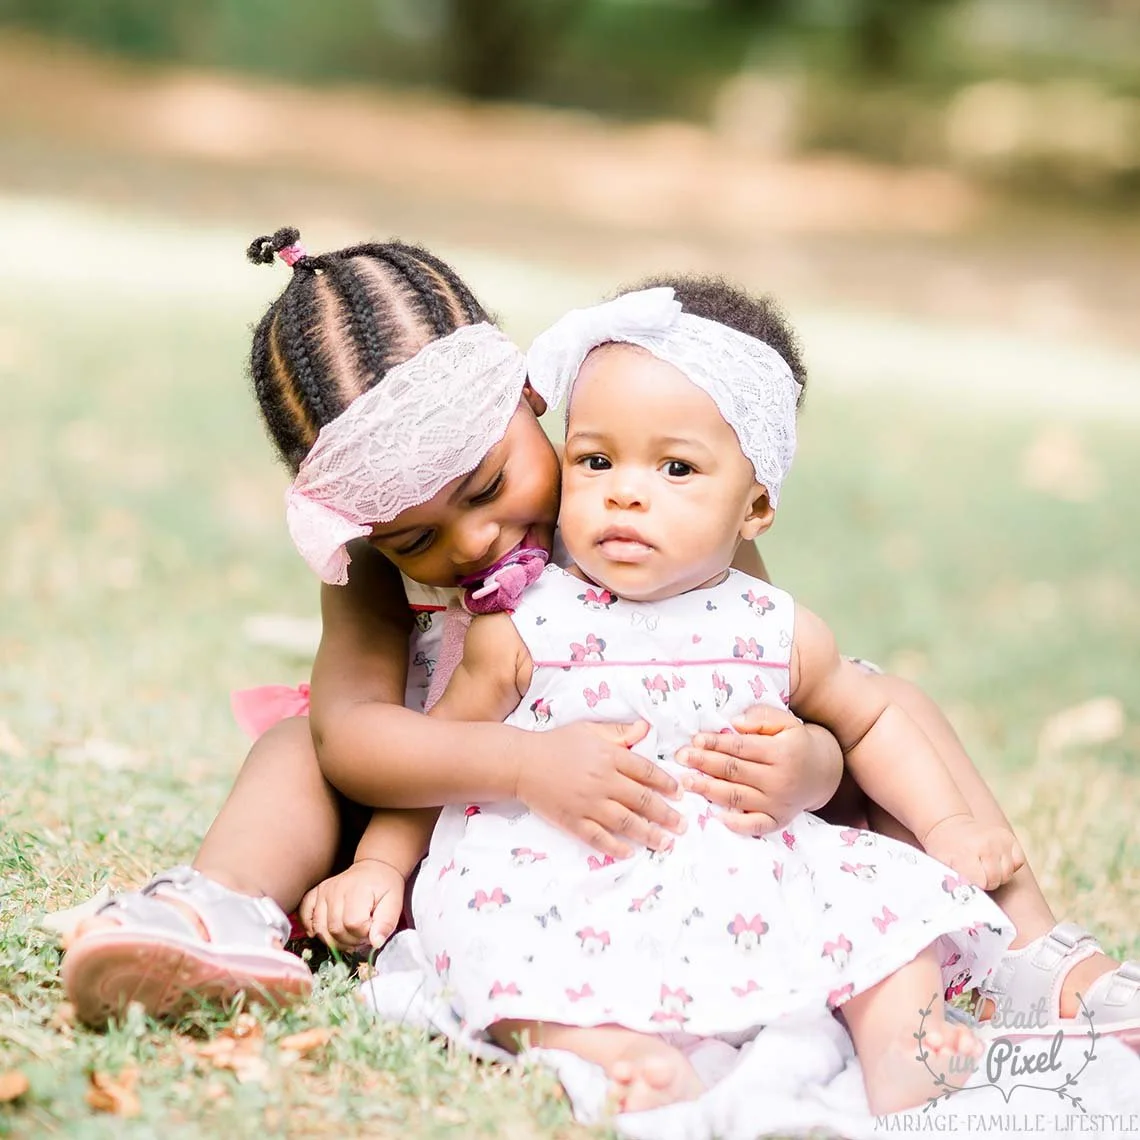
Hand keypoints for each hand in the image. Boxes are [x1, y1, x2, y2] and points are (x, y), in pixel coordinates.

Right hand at [298, 859, 405, 952]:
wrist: (375, 869)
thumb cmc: (385, 887)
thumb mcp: (394, 903)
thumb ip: (386, 923)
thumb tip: (376, 943)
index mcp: (357, 891)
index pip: (354, 924)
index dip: (364, 934)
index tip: (373, 930)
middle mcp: (335, 890)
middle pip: (335, 930)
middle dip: (351, 940)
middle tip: (362, 935)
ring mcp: (323, 892)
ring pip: (320, 929)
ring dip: (335, 939)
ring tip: (349, 934)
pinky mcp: (315, 893)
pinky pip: (304, 914)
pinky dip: (310, 927)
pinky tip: (322, 932)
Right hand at [515, 720, 684, 859]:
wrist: (522, 762)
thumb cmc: (556, 743)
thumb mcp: (589, 730)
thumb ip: (618, 732)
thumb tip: (645, 729)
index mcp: (609, 756)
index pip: (646, 770)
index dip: (666, 783)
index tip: (680, 793)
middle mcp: (603, 781)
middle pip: (642, 800)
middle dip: (666, 814)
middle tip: (682, 825)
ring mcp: (588, 804)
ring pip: (626, 822)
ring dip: (649, 834)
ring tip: (666, 843)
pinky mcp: (573, 820)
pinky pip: (598, 838)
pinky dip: (615, 847)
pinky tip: (630, 852)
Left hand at [676, 705, 842, 836]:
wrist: (823, 772)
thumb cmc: (795, 742)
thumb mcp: (785, 722)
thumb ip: (761, 718)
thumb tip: (735, 724)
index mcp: (782, 753)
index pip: (741, 747)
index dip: (716, 743)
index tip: (695, 740)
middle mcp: (780, 780)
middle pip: (734, 771)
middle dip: (705, 763)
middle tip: (681, 758)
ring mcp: (778, 804)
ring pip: (737, 797)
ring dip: (709, 790)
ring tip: (687, 782)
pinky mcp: (778, 821)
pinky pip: (754, 826)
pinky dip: (734, 824)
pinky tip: (715, 816)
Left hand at [922, 815, 1025, 890]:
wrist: (949, 825)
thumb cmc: (944, 850)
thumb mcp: (941, 865)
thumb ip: (954, 884)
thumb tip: (963, 905)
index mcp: (967, 852)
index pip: (982, 883)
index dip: (975, 885)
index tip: (967, 880)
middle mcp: (986, 844)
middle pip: (996, 879)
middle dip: (986, 881)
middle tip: (975, 874)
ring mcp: (999, 840)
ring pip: (1008, 873)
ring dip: (998, 874)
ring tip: (983, 866)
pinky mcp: (1009, 838)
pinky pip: (1018, 861)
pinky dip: (1009, 865)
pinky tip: (995, 860)